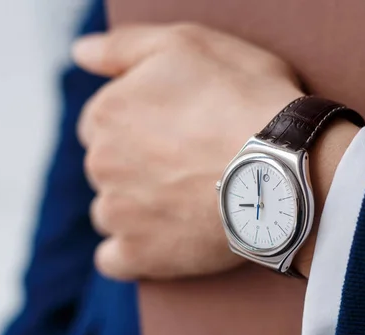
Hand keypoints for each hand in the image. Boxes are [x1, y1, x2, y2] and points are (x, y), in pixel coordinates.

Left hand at [73, 24, 303, 279]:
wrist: (284, 170)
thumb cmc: (247, 102)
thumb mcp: (188, 45)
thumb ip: (124, 47)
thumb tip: (80, 52)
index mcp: (108, 113)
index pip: (102, 120)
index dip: (140, 121)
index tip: (175, 128)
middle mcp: (101, 163)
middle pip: (107, 165)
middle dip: (137, 162)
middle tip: (190, 162)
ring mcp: (118, 213)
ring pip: (111, 209)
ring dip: (137, 206)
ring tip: (186, 201)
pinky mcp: (142, 255)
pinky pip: (116, 260)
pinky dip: (133, 252)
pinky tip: (161, 241)